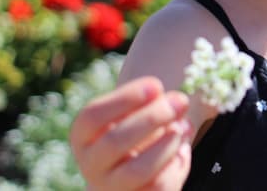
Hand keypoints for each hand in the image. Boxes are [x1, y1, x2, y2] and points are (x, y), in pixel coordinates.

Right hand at [70, 76, 192, 190]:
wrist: (136, 179)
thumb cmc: (137, 136)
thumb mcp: (136, 115)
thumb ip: (150, 104)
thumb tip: (175, 101)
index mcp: (84, 136)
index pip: (93, 116)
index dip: (125, 99)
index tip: (156, 86)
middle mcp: (91, 164)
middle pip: (115, 141)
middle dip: (153, 118)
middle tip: (180, 102)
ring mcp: (110, 188)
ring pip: (137, 169)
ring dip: (167, 144)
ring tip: (182, 127)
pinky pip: (158, 184)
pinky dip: (176, 163)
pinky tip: (182, 150)